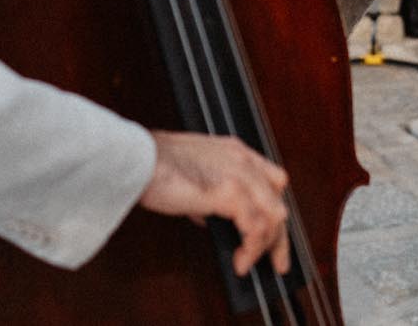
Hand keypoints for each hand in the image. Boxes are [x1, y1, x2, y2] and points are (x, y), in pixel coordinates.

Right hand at [138, 130, 290, 278]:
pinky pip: (255, 227)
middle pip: (278, 202)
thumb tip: (211, 217)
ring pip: (273, 217)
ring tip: (250, 265)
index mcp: (236, 152)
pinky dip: (251, 249)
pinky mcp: (230, 192)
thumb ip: (209, 191)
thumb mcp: (192, 172)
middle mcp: (243, 161)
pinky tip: (239, 263)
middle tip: (277, 262)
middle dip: (279, 237)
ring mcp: (239, 175)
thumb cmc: (154, 164)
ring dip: (266, 247)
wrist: (137, 158)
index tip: (272, 234)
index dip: (275, 210)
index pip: (273, 182)